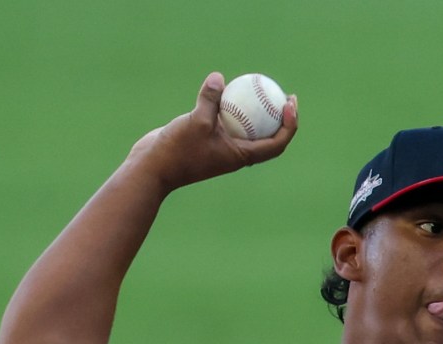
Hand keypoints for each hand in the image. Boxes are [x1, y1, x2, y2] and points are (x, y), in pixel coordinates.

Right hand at [129, 72, 297, 190]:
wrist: (152, 168)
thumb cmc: (178, 151)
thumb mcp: (196, 122)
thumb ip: (210, 100)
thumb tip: (219, 77)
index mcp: (241, 156)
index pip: (276, 144)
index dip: (289, 126)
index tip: (290, 105)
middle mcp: (235, 153)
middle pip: (268, 136)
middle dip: (281, 118)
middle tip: (286, 95)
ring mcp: (221, 146)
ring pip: (246, 128)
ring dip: (257, 111)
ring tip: (262, 88)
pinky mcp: (206, 138)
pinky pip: (225, 120)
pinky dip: (231, 106)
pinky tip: (228, 86)